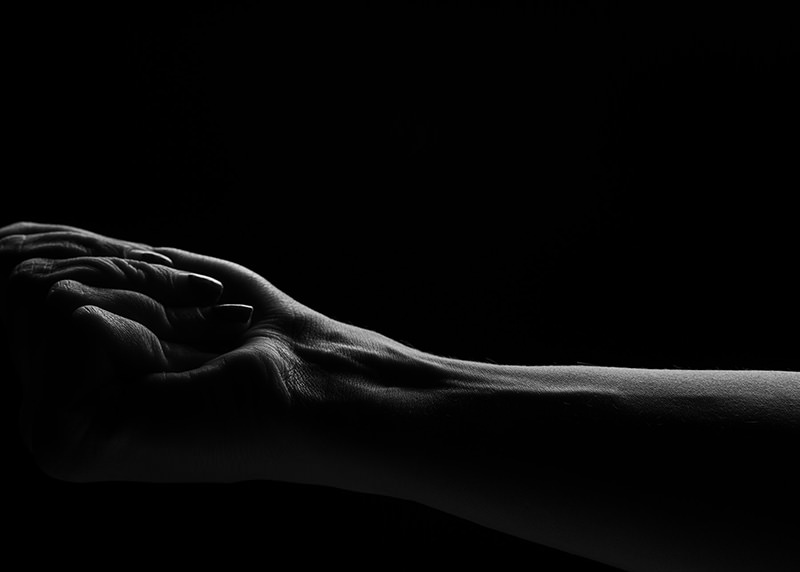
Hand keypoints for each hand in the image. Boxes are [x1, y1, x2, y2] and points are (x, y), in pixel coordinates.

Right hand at [0, 222, 323, 481]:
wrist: (311, 381)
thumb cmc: (250, 331)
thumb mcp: (157, 279)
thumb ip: (82, 265)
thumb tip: (8, 236)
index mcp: (66, 380)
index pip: (23, 277)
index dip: (108, 256)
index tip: (197, 290)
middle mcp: (46, 411)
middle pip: (23, 277)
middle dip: (128, 269)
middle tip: (203, 310)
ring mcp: (46, 429)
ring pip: (40, 287)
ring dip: (143, 290)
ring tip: (199, 334)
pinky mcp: (58, 434)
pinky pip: (67, 311)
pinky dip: (142, 309)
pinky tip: (186, 358)